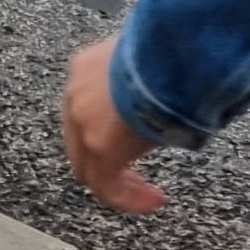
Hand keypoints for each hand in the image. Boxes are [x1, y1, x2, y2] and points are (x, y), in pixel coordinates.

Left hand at [61, 33, 165, 213]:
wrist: (167, 51)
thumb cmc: (171, 48)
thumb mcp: (152, 59)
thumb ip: (149, 80)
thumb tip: (174, 91)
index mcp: (86, 68)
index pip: (84, 107)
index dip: (104, 128)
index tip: (131, 138)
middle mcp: (75, 93)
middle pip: (80, 139)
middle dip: (107, 161)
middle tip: (134, 178)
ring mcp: (82, 120)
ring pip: (88, 165)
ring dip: (118, 183)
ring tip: (147, 196)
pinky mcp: (99, 146)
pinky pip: (105, 184)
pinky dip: (126, 198)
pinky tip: (152, 201)